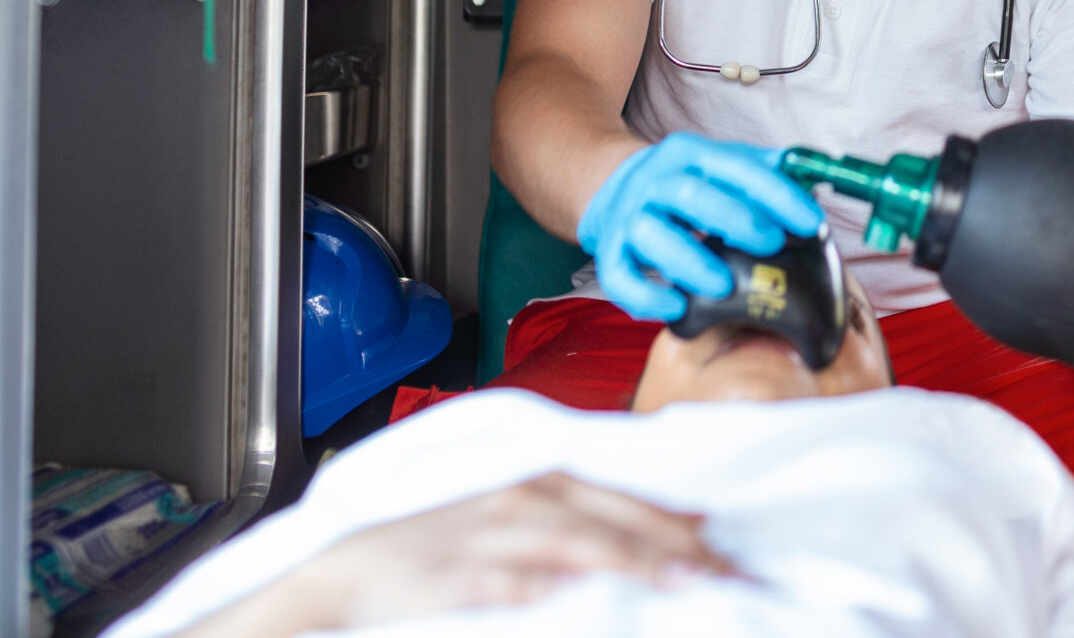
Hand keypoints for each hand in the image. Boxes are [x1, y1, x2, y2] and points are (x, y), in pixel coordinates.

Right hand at [184, 475, 735, 635]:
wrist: (341, 566)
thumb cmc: (426, 545)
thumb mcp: (502, 518)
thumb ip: (565, 525)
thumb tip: (637, 547)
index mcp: (533, 475)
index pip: (620, 495)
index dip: (675, 516)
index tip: (722, 536)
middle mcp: (521, 494)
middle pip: (616, 516)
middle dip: (678, 542)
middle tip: (731, 567)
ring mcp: (494, 532)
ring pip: (585, 542)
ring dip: (641, 560)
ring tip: (692, 580)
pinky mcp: (466, 572)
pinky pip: (525, 580)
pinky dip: (567, 587)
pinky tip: (600, 598)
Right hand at [577, 133, 823, 319]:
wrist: (613, 190)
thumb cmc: (686, 184)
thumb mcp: (721, 166)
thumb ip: (766, 173)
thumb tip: (817, 181)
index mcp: (691, 155)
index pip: (736, 167)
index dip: (776, 194)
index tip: (812, 222)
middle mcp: (655, 181)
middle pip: (689, 194)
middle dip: (733, 219)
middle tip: (771, 245)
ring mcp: (628, 217)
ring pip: (649, 233)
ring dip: (688, 260)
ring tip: (724, 285)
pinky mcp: (608, 253)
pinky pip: (617, 277)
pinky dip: (644, 296)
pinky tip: (676, 308)